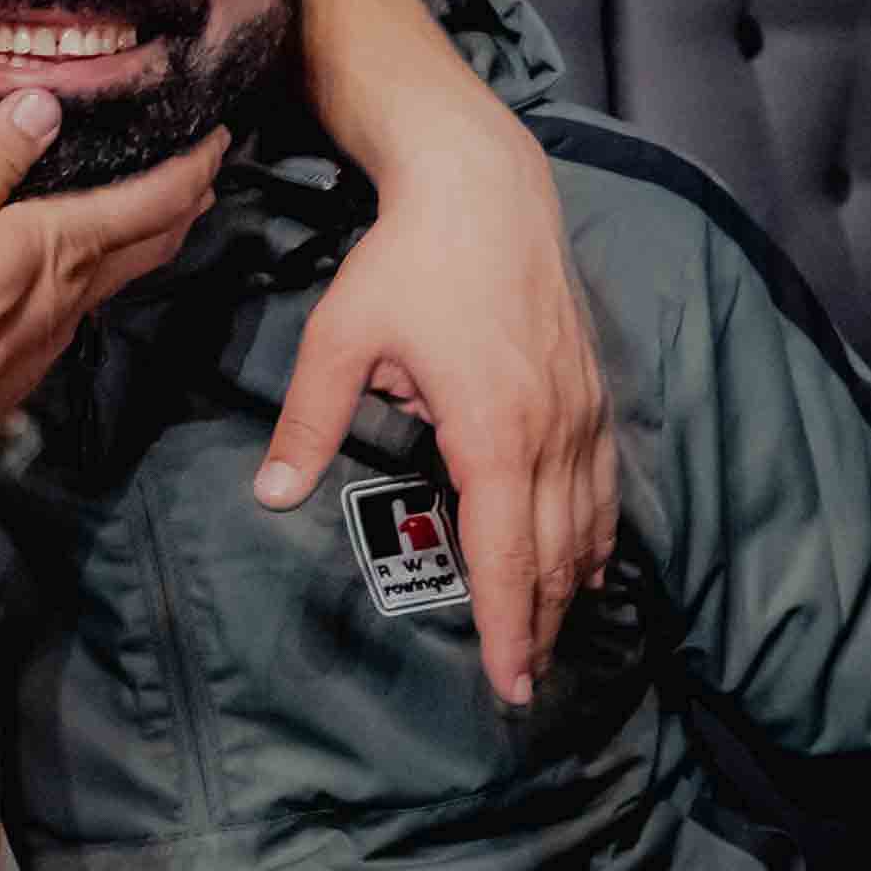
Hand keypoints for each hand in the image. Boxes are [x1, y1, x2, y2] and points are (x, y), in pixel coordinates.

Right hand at [0, 95, 225, 455]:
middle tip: (203, 172)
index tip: (219, 138)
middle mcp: (72, 291)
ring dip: (147, 237)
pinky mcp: (24, 359)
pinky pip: (82, 301)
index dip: (194, 165)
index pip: (155, 200)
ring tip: (154, 211)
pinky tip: (78, 267)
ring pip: (120, 274)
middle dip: (186, 202)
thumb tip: (41, 108)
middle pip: (152, 242)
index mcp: (61, 246)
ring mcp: (51, 331)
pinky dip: (101, 269)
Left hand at [253, 128, 615, 705]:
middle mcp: (551, 429)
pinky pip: (602, 480)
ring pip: (586, 522)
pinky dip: (596, 530)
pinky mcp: (590, 388)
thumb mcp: (339, 337)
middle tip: (526, 685)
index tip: (510, 683)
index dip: (510, 626)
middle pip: (554, 554)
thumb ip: (309, 421)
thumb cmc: (408, 259)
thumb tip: (268, 494)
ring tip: (554, 639)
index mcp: (493, 430)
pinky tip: (587, 559)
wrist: (483, 185)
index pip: (508, 554)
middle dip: (542, 626)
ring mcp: (580, 408)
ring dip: (572, 586)